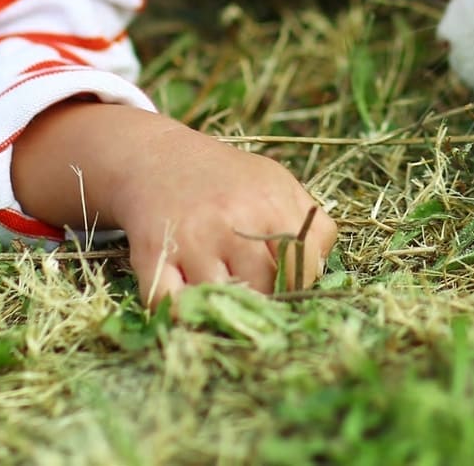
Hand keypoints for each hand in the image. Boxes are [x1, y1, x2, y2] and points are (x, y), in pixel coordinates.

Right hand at [11, 100, 337, 306]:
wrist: (159, 159)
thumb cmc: (229, 178)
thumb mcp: (279, 184)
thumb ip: (310, 223)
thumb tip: (320, 270)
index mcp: (272, 207)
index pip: (301, 270)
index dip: (297, 285)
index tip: (287, 284)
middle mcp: (234, 223)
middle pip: (261, 291)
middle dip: (261, 300)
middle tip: (252, 292)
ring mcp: (193, 241)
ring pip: (220, 303)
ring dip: (222, 308)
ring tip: (223, 296)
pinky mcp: (154, 256)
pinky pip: (171, 307)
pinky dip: (180, 313)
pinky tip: (187, 298)